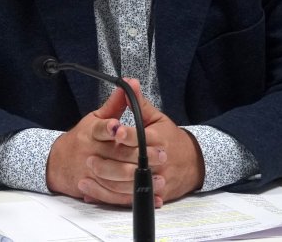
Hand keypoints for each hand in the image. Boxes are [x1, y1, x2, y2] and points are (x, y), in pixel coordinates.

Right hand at [46, 79, 165, 206]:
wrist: (58, 163)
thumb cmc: (82, 138)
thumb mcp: (94, 118)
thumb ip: (114, 105)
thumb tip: (128, 84)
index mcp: (89, 133)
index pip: (99, 129)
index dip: (108, 128)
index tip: (119, 127)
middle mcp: (90, 152)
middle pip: (114, 155)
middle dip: (138, 155)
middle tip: (160, 154)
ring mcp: (92, 172)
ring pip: (116, 177)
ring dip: (138, 178)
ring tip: (159, 176)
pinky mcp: (96, 188)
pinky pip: (116, 195)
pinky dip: (134, 196)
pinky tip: (152, 195)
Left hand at [84, 84, 205, 204]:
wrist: (193, 162)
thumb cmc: (170, 138)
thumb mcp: (156, 118)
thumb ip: (139, 103)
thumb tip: (129, 82)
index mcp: (159, 140)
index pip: (141, 137)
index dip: (127, 134)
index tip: (114, 131)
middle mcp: (158, 161)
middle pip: (134, 164)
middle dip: (111, 162)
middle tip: (90, 159)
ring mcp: (157, 179)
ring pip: (130, 184)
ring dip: (108, 181)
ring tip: (88, 175)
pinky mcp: (155, 194)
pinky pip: (131, 198)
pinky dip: (112, 197)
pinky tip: (93, 193)